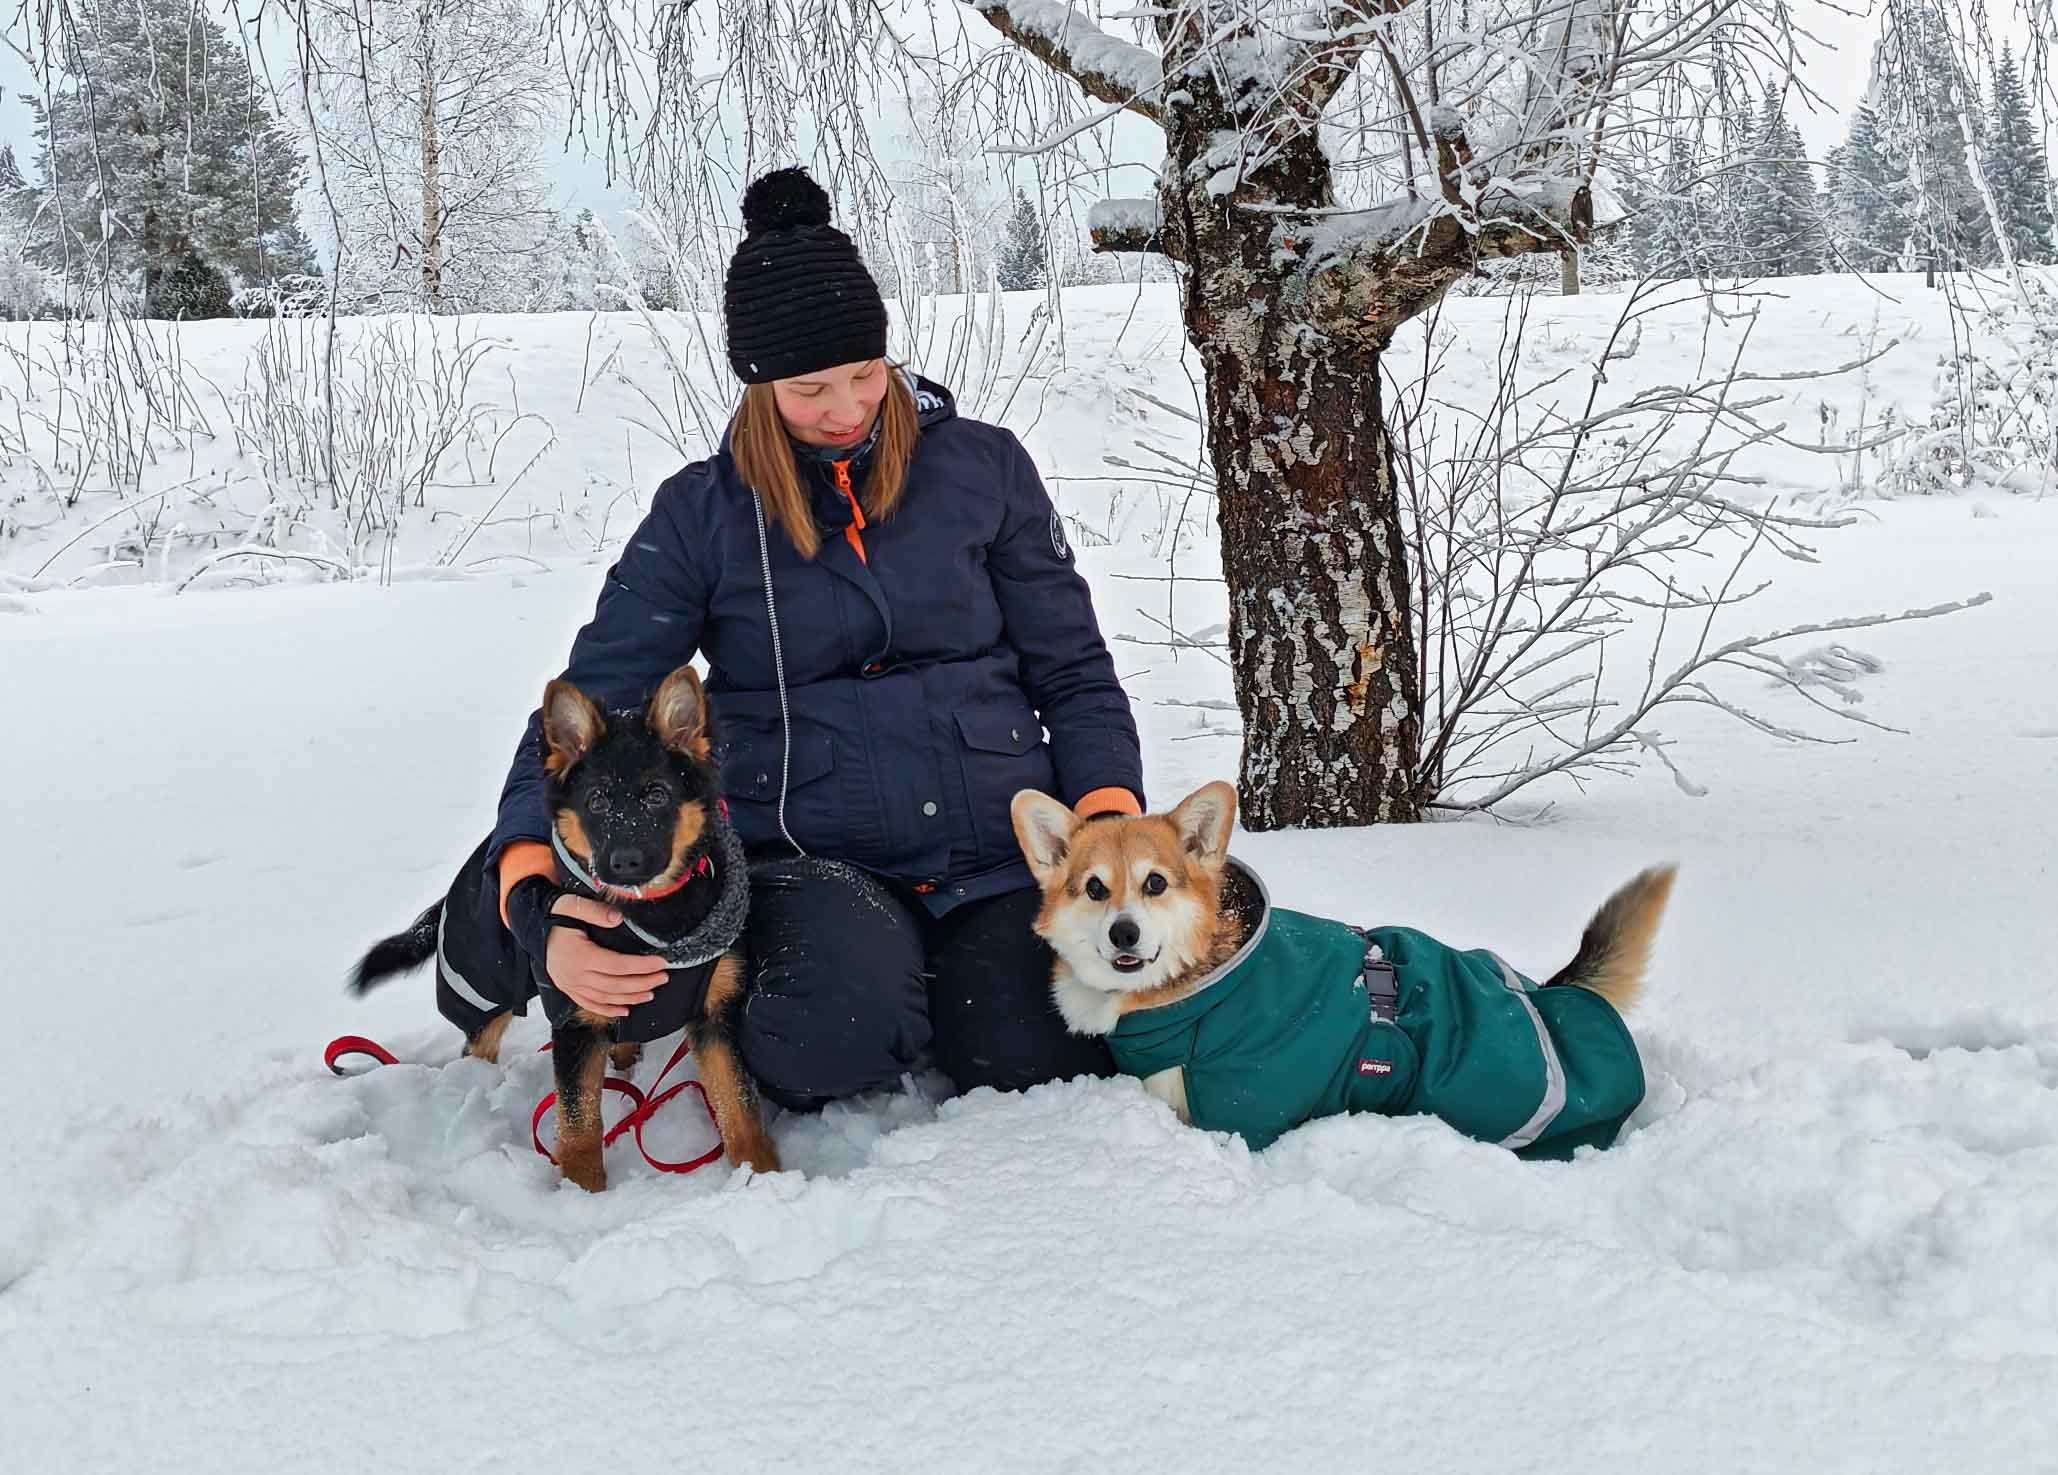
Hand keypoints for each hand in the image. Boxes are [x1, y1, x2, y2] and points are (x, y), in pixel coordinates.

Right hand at [542, 894, 669, 1019]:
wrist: (531, 928)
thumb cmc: (554, 917)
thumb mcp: (572, 906)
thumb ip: (595, 912)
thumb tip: (617, 918)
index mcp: (579, 955)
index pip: (618, 965)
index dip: (641, 966)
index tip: (661, 963)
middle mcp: (575, 975)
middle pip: (615, 985)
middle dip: (643, 983)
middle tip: (663, 977)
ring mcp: (571, 985)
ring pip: (606, 998)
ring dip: (631, 997)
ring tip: (651, 992)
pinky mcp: (568, 989)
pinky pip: (590, 1005)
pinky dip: (609, 1010)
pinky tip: (625, 1010)